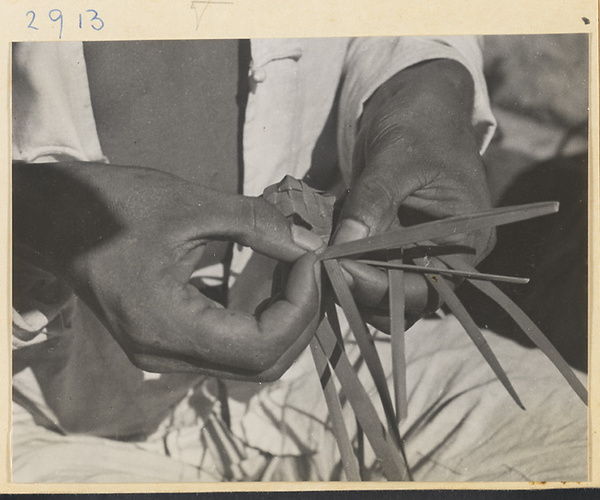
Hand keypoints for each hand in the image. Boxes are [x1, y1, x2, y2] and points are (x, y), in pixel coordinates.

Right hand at [13, 161, 322, 380]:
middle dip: (300, 319)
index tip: (312, 259)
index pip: (259, 345)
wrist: (55, 219)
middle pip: (261, 365)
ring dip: (285, 323)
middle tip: (313, 269)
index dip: (300, 307)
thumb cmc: (109, 206)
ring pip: (249, 362)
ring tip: (299, 274)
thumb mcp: (187, 204)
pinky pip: (230, 347)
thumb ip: (255, 223)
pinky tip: (272, 284)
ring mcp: (165, 352)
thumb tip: (310, 241)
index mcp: (165, 324)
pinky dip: (262, 321)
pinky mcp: (168, 340)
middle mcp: (166, 353)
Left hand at [332, 59, 494, 319]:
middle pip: (403, 300)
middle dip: (361, 289)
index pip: (427, 288)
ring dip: (349, 280)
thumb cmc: (421, 123)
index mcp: (466, 242)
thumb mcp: (396, 159)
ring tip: (319, 258)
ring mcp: (415, 253)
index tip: (340, 270)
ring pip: (381, 289)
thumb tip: (342, 247)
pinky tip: (322, 248)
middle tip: (322, 269)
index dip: (383, 287)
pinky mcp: (391, 245)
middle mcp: (444, 257)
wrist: (416, 102)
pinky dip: (344, 262)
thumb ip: (372, 203)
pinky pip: (367, 266)